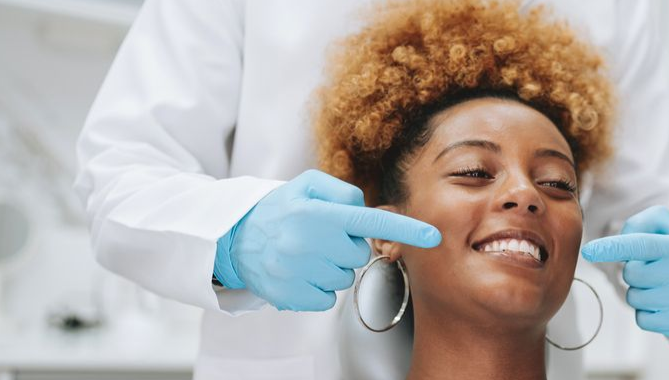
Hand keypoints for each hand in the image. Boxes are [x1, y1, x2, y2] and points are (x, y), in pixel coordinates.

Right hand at [213, 170, 440, 310]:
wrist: (235, 240)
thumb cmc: (280, 210)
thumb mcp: (307, 186)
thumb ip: (342, 191)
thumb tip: (365, 209)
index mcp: (318, 214)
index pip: (371, 222)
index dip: (406, 230)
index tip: (433, 236)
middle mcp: (309, 243)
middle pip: (359, 254)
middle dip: (345, 246)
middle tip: (320, 237)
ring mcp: (299, 272)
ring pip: (344, 277)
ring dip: (331, 266)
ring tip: (306, 253)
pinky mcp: (293, 296)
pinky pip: (328, 298)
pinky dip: (318, 287)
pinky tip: (300, 272)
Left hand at [582, 206, 668, 337]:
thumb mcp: (662, 227)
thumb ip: (637, 225)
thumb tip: (616, 246)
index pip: (643, 245)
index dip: (614, 247)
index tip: (589, 251)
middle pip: (632, 273)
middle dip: (633, 270)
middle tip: (651, 268)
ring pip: (634, 298)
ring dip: (638, 291)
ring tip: (658, 285)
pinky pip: (642, 319)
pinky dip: (645, 311)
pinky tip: (661, 303)